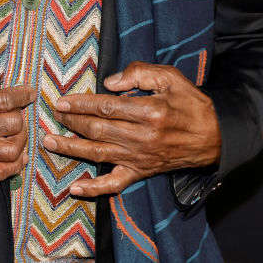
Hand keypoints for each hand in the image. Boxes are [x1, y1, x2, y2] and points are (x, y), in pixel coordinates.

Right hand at [0, 35, 36, 181]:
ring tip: (17, 128)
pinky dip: (14, 165)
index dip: (23, 94)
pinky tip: (16, 153)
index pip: (5, 101)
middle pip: (13, 124)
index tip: (29, 91)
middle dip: (21, 113)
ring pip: (12, 150)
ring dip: (21, 138)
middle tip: (18, 106)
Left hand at [43, 61, 219, 195]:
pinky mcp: (141, 172)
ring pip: (98, 154)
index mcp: (149, 111)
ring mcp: (140, 158)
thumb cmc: (191, 103)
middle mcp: (142, 137)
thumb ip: (140, 73)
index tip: (63, 100)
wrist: (214, 137)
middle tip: (54, 114)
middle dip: (71, 122)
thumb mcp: (171, 77)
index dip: (81, 103)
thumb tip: (109, 81)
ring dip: (70, 148)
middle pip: (97, 129)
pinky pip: (115, 184)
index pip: (106, 106)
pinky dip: (94, 188)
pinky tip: (74, 187)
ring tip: (48, 142)